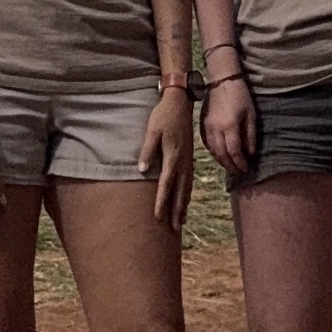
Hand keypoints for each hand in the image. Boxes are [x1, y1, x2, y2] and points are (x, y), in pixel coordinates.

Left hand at [140, 77, 196, 231]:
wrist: (180, 103)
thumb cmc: (163, 115)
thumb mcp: (152, 130)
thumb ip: (147, 150)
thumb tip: (141, 170)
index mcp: (172, 156)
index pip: (166, 184)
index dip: (161, 201)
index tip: (158, 216)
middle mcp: (182, 162)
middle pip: (179, 191)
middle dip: (176, 211)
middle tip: (174, 229)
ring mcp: (188, 160)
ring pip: (187, 188)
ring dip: (183, 205)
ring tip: (181, 221)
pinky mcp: (189, 157)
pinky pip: (189, 181)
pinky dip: (188, 194)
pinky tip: (185, 200)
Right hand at [204, 69, 257, 177]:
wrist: (222, 80)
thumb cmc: (240, 95)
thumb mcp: (250, 114)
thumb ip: (250, 135)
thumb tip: (250, 153)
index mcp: (229, 125)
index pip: (233, 151)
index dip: (239, 163)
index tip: (246, 169)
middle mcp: (216, 128)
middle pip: (221, 154)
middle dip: (230, 165)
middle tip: (238, 171)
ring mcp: (207, 126)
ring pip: (212, 150)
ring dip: (221, 160)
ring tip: (230, 165)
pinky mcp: (202, 124)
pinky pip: (207, 143)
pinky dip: (214, 152)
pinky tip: (220, 154)